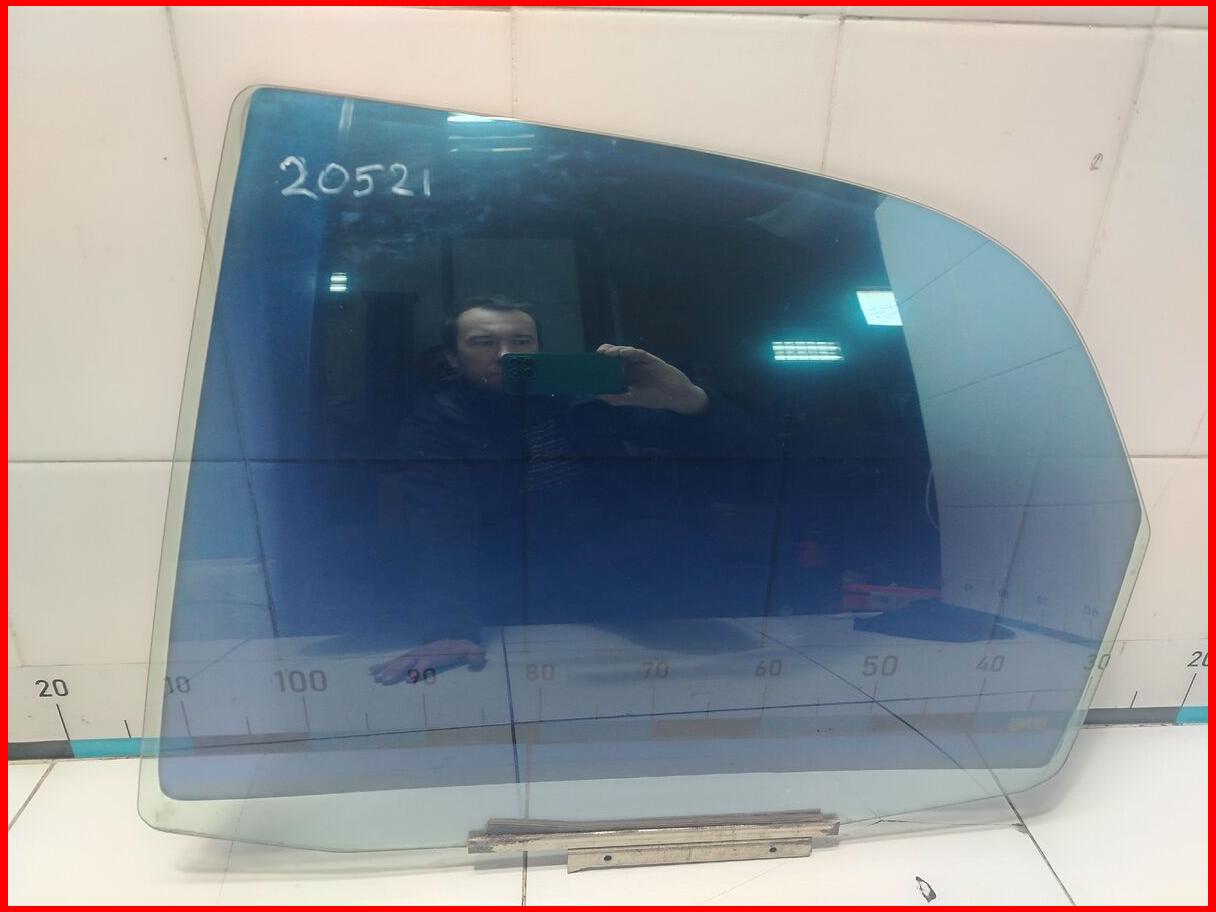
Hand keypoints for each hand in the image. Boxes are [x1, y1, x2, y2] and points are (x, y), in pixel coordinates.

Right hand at [368, 638, 484, 685]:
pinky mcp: (411, 657)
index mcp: (436, 652)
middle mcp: (423, 652)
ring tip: (376, 678)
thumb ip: (476, 655)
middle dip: (396, 671)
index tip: (411, 679)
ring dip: (387, 669)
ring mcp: (415, 654)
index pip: (426, 661)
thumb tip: (479, 658)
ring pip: (399, 661)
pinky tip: (373, 671)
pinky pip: (395, 661)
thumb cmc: (463, 649)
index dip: (420, 669)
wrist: (456, 643)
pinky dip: (384, 665)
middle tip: (385, 681)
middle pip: (408, 662)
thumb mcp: (473, 652)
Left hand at [595, 344, 708, 414]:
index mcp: (627, 376)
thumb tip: (598, 395)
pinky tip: (622, 353)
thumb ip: (616, 398)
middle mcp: (632, 367)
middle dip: (606, 353)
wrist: (676, 397)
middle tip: (597, 354)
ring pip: (626, 352)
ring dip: (616, 351)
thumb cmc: (655, 398)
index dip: (601, 363)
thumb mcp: (633, 399)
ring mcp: (641, 363)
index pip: (611, 367)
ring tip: (607, 353)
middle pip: (616, 356)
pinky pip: (639, 353)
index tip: (590, 363)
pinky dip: (630, 352)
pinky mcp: (651, 360)